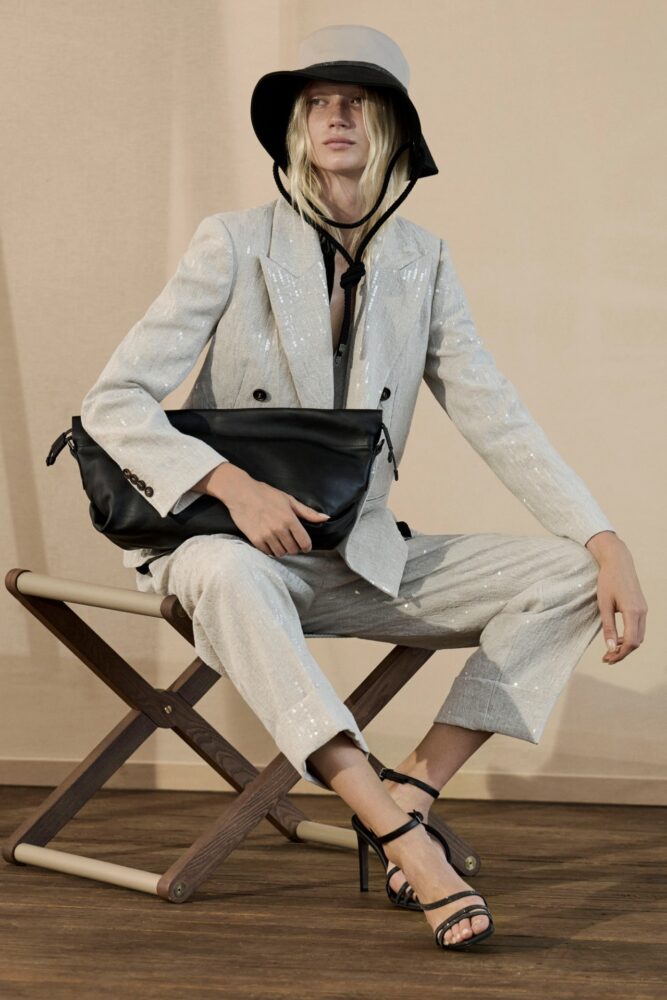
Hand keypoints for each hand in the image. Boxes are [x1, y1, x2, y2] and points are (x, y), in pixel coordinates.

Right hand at [192, 462, 329, 556]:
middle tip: (290, 541)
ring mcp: (267, 535)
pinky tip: (269, 541)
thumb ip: (308, 512)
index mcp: (290, 519)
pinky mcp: (255, 539)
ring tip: (279, 541)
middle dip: (294, 547)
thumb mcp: (289, 500)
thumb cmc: (266, 494)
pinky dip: (270, 549)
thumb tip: (326, 518)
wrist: (241, 493)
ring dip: (282, 549)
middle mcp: (279, 529)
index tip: (304, 545)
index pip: (304, 542)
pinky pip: (267, 552)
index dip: (306, 546)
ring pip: (281, 553)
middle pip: (293, 550)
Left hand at [585, 533, 647, 663]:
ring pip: (639, 636)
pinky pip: (638, 628)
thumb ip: (608, 627)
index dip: (620, 654)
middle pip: (636, 642)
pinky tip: (616, 638)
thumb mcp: (604, 605)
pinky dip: (629, 636)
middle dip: (622, 653)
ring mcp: (643, 609)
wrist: (618, 562)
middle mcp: (642, 612)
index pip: (630, 642)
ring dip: (626, 646)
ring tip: (610, 650)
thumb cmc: (608, 581)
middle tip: (606, 658)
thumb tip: (609, 647)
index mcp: (633, 612)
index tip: (607, 658)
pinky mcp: (641, 607)